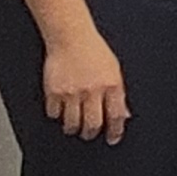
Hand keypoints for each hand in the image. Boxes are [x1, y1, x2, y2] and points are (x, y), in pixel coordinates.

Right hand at [44, 25, 130, 142]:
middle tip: (89, 134)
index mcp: (111, 85)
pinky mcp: (53, 91)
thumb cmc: (94, 51)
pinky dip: (57, 116)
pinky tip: (60, 112)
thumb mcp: (115, 70)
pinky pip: (54, 114)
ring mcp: (72, 92)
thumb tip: (124, 115)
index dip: (116, 131)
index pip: (116, 116)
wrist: (71, 37)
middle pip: (93, 124)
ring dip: (73, 129)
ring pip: (72, 123)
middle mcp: (92, 91)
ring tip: (74, 127)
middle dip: (91, 133)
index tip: (113, 138)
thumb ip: (119, 94)